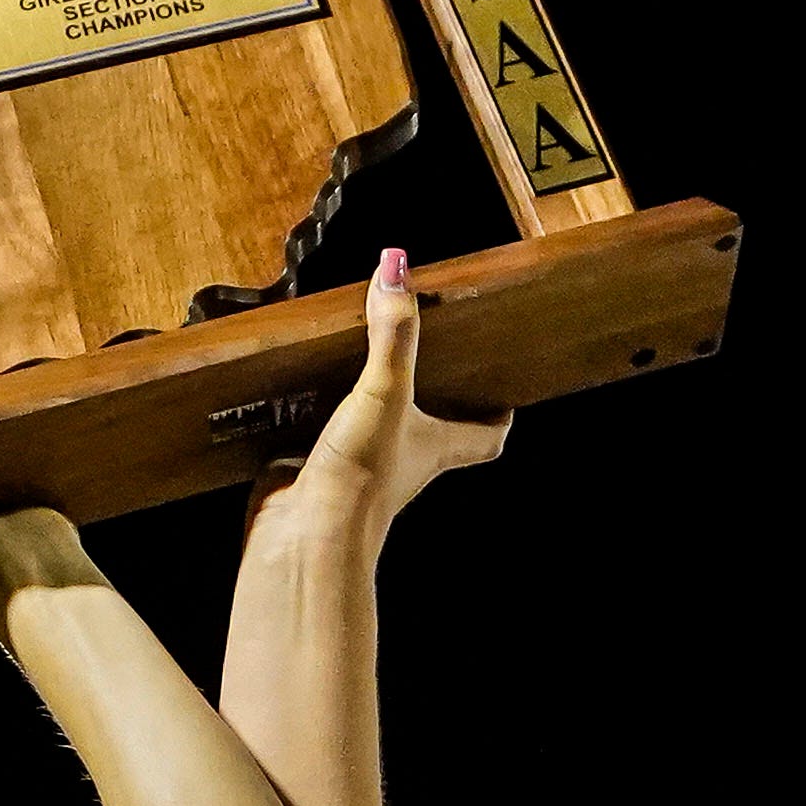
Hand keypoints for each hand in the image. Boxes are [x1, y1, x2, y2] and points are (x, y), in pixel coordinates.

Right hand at [243, 252, 509, 558]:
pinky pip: (322, 430)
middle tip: (430, 354)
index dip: (499, 417)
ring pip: (375, 426)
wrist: (303, 536)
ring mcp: (360, 463)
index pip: (486, 436)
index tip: (506, 395)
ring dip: (369, 396)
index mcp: (437, 445)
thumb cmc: (362, 480)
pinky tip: (300, 382)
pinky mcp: (317, 465)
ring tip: (360, 351)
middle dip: (433, 396)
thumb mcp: (386, 393)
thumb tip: (396, 269)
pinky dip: (315, 408)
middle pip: (432, 428)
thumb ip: (393, 334)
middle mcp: (404, 458)